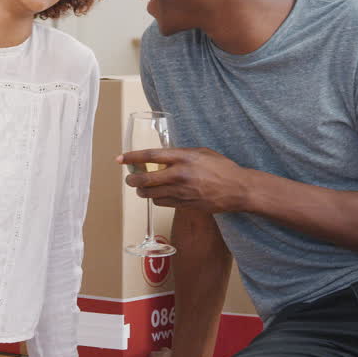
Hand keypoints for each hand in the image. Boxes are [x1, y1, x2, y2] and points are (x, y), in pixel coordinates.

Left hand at [117, 147, 249, 214]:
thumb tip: (163, 156)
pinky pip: (161, 203)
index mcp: (183, 157)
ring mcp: (181, 192)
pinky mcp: (184, 205)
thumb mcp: (201, 152)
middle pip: (145, 180)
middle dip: (132, 180)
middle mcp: (179, 175)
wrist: (237, 189)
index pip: (150, 156)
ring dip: (142, 192)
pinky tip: (158, 195)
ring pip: (150, 194)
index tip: (120, 159)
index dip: (132, 157)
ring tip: (142, 188)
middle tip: (129, 179)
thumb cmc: (221, 167)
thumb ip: (181, 154)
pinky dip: (155, 199)